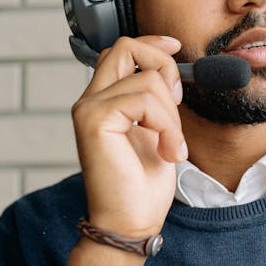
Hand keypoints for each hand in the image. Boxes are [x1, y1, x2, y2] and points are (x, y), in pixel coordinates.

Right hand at [71, 35, 185, 237]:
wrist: (131, 221)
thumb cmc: (143, 184)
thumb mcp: (157, 129)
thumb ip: (154, 100)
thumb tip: (170, 70)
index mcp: (103, 100)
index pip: (121, 51)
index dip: (150, 44)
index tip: (176, 47)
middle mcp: (90, 100)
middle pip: (126, 48)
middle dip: (164, 67)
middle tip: (176, 106)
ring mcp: (89, 108)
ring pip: (148, 79)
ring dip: (172, 115)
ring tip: (171, 146)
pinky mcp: (94, 120)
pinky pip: (145, 99)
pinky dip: (167, 124)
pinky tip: (168, 151)